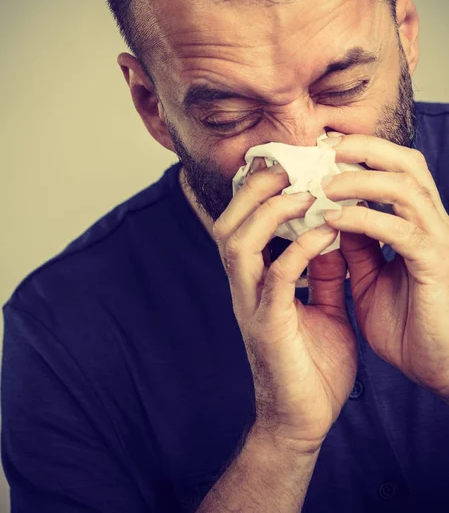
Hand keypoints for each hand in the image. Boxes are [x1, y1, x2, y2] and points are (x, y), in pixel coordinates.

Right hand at [213, 160, 357, 453]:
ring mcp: (252, 306)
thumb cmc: (312, 364)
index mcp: (256, 280)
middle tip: (288, 167)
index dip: (254, 190)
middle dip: (254, 190)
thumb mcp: (322, 306)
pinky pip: (276, 279)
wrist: (303, 421)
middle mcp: (245, 287)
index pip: (241, 224)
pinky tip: (326, 235)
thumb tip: (330, 235)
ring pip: (238, 244)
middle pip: (228, 224)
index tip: (285, 163)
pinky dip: (298, 251)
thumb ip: (321, 272)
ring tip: (303, 193)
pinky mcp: (268, 327)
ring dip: (269, 212)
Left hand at [320, 133, 448, 399]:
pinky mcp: (435, 266)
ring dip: (360, 179)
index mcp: (417, 224)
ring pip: (405, 188)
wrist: (440, 368)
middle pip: (407, 164)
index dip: (363, 153)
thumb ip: (358, 247)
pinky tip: (333, 220)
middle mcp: (432, 225)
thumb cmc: (408, 324)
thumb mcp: (371, 278)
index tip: (323, 149)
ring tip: (323, 185)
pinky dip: (364, 219)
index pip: (395, 170)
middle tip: (324, 148)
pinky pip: (400, 231)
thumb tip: (334, 216)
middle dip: (365, 148)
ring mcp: (437, 242)